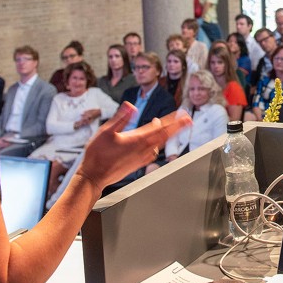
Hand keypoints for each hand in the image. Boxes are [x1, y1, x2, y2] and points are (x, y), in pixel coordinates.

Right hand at [75, 103, 190, 191]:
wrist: (94, 177)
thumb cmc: (97, 155)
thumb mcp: (105, 131)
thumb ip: (121, 118)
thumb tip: (132, 106)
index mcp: (137, 139)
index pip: (160, 127)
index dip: (173, 120)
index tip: (182, 114)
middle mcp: (143, 149)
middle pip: (165, 136)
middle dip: (178, 127)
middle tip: (188, 120)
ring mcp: (141, 158)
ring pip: (160, 144)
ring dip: (168, 135)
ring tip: (174, 128)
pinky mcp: (138, 164)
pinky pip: (153, 152)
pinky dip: (158, 145)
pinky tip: (156, 143)